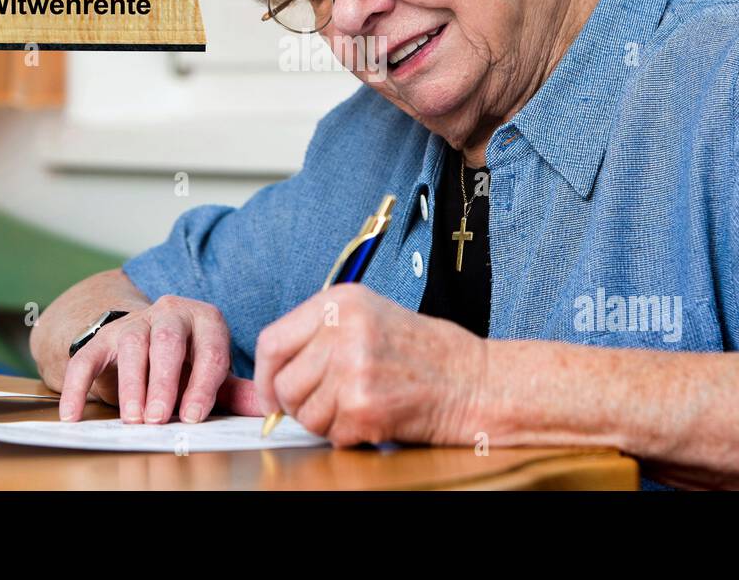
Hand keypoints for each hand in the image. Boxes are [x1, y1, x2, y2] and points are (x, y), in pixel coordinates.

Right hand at [59, 295, 260, 423]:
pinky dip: (77, 386)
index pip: (210, 349)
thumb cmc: (186, 362)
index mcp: (205, 320)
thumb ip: (234, 391)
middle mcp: (170, 313)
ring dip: (132, 384)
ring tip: (134, 418)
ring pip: (132, 345)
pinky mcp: (102, 337)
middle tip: (161, 417)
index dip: (203, 383)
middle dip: (165, 381)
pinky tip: (72, 415)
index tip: (196, 415)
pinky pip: (86, 358)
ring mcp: (134, 322)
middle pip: (168, 341)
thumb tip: (267, 410)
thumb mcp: (211, 372)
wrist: (143, 341)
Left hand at [253, 283, 487, 446]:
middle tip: (327, 404)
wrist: (472, 381)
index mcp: (340, 302)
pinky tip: (375, 416)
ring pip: (304, 414)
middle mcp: (342, 330)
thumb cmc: (423, 352)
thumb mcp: (368, 318)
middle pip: (284, 383)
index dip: (265, 375)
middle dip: (298, 405)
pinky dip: (348, 435)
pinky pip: (331, 434)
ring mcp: (352, 368)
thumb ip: (319, 336)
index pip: (272, 341)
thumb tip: (270, 375)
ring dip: (326, 421)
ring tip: (359, 405)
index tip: (271, 393)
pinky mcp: (363, 405)